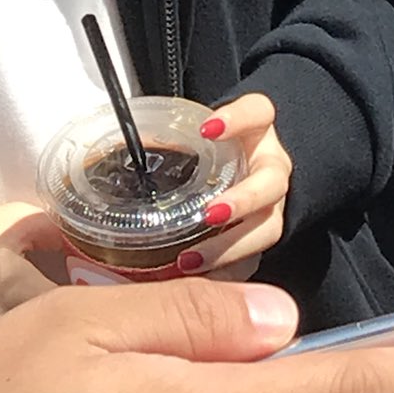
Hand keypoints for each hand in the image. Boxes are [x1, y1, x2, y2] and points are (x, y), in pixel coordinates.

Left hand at [178, 92, 292, 278]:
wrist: (240, 170)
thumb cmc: (211, 152)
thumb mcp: (195, 138)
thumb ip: (166, 140)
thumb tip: (121, 148)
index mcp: (255, 131)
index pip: (258, 112)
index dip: (239, 118)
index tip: (208, 129)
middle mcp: (270, 166)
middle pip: (272, 181)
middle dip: (244, 199)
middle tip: (210, 214)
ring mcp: (272, 204)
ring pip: (268, 226)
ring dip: (232, 245)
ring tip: (191, 259)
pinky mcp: (262, 236)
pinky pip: (254, 259)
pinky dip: (227, 271)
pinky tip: (198, 280)